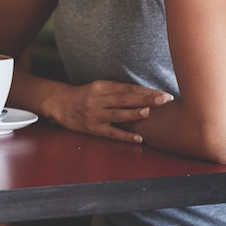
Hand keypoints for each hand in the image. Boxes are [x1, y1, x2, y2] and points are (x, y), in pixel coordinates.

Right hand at [44, 80, 173, 143]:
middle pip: (124, 99)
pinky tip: (138, 139)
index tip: (162, 93)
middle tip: (164, 99)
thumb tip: (144, 93)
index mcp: (101, 87)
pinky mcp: (93, 129)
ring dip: (134, 113)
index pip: (127, 88)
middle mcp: (98, 100)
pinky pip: (111, 132)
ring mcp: (95, 115)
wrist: (60, 104)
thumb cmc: (84, 95)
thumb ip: (117, 89)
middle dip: (146, 99)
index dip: (145, 91)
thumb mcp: (98, 87)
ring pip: (118, 114)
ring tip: (149, 112)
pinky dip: (125, 136)